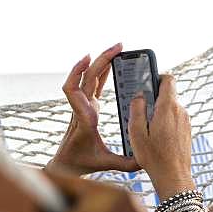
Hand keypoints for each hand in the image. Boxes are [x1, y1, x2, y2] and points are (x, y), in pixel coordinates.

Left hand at [47, 43, 139, 175]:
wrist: (67, 163)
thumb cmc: (83, 163)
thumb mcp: (106, 164)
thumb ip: (126, 163)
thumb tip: (145, 160)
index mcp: (84, 118)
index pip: (72, 90)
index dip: (77, 73)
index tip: (89, 61)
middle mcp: (82, 108)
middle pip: (86, 77)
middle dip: (101, 59)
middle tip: (119, 46)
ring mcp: (84, 105)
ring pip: (88, 77)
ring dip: (101, 61)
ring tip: (117, 48)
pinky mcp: (88, 105)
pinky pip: (92, 82)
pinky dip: (100, 70)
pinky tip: (109, 61)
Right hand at [128, 74, 195, 199]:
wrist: (174, 177)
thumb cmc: (154, 157)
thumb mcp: (136, 132)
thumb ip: (137, 109)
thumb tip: (139, 96)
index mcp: (168, 108)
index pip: (168, 79)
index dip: (156, 77)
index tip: (146, 82)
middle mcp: (180, 111)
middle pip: (167, 94)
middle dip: (153, 98)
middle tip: (139, 109)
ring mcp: (185, 121)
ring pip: (170, 107)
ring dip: (158, 112)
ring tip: (145, 127)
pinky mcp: (186, 130)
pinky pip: (174, 119)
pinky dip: (164, 122)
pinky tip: (154, 136)